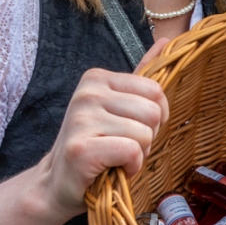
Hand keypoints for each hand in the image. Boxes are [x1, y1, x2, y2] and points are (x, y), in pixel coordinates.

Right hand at [36, 66, 169, 220]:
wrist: (58, 183)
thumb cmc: (96, 144)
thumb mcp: (117, 106)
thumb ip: (140, 75)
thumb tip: (167, 41)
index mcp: (96, 77)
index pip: (155, 91)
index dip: (155, 116)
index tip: (133, 128)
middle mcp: (87, 93)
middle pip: (153, 112)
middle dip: (148, 137)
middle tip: (123, 146)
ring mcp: (81, 119)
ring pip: (145, 134)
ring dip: (139, 154)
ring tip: (116, 158)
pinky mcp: (81, 149)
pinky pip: (132, 152)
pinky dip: (132, 167)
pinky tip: (114, 170)